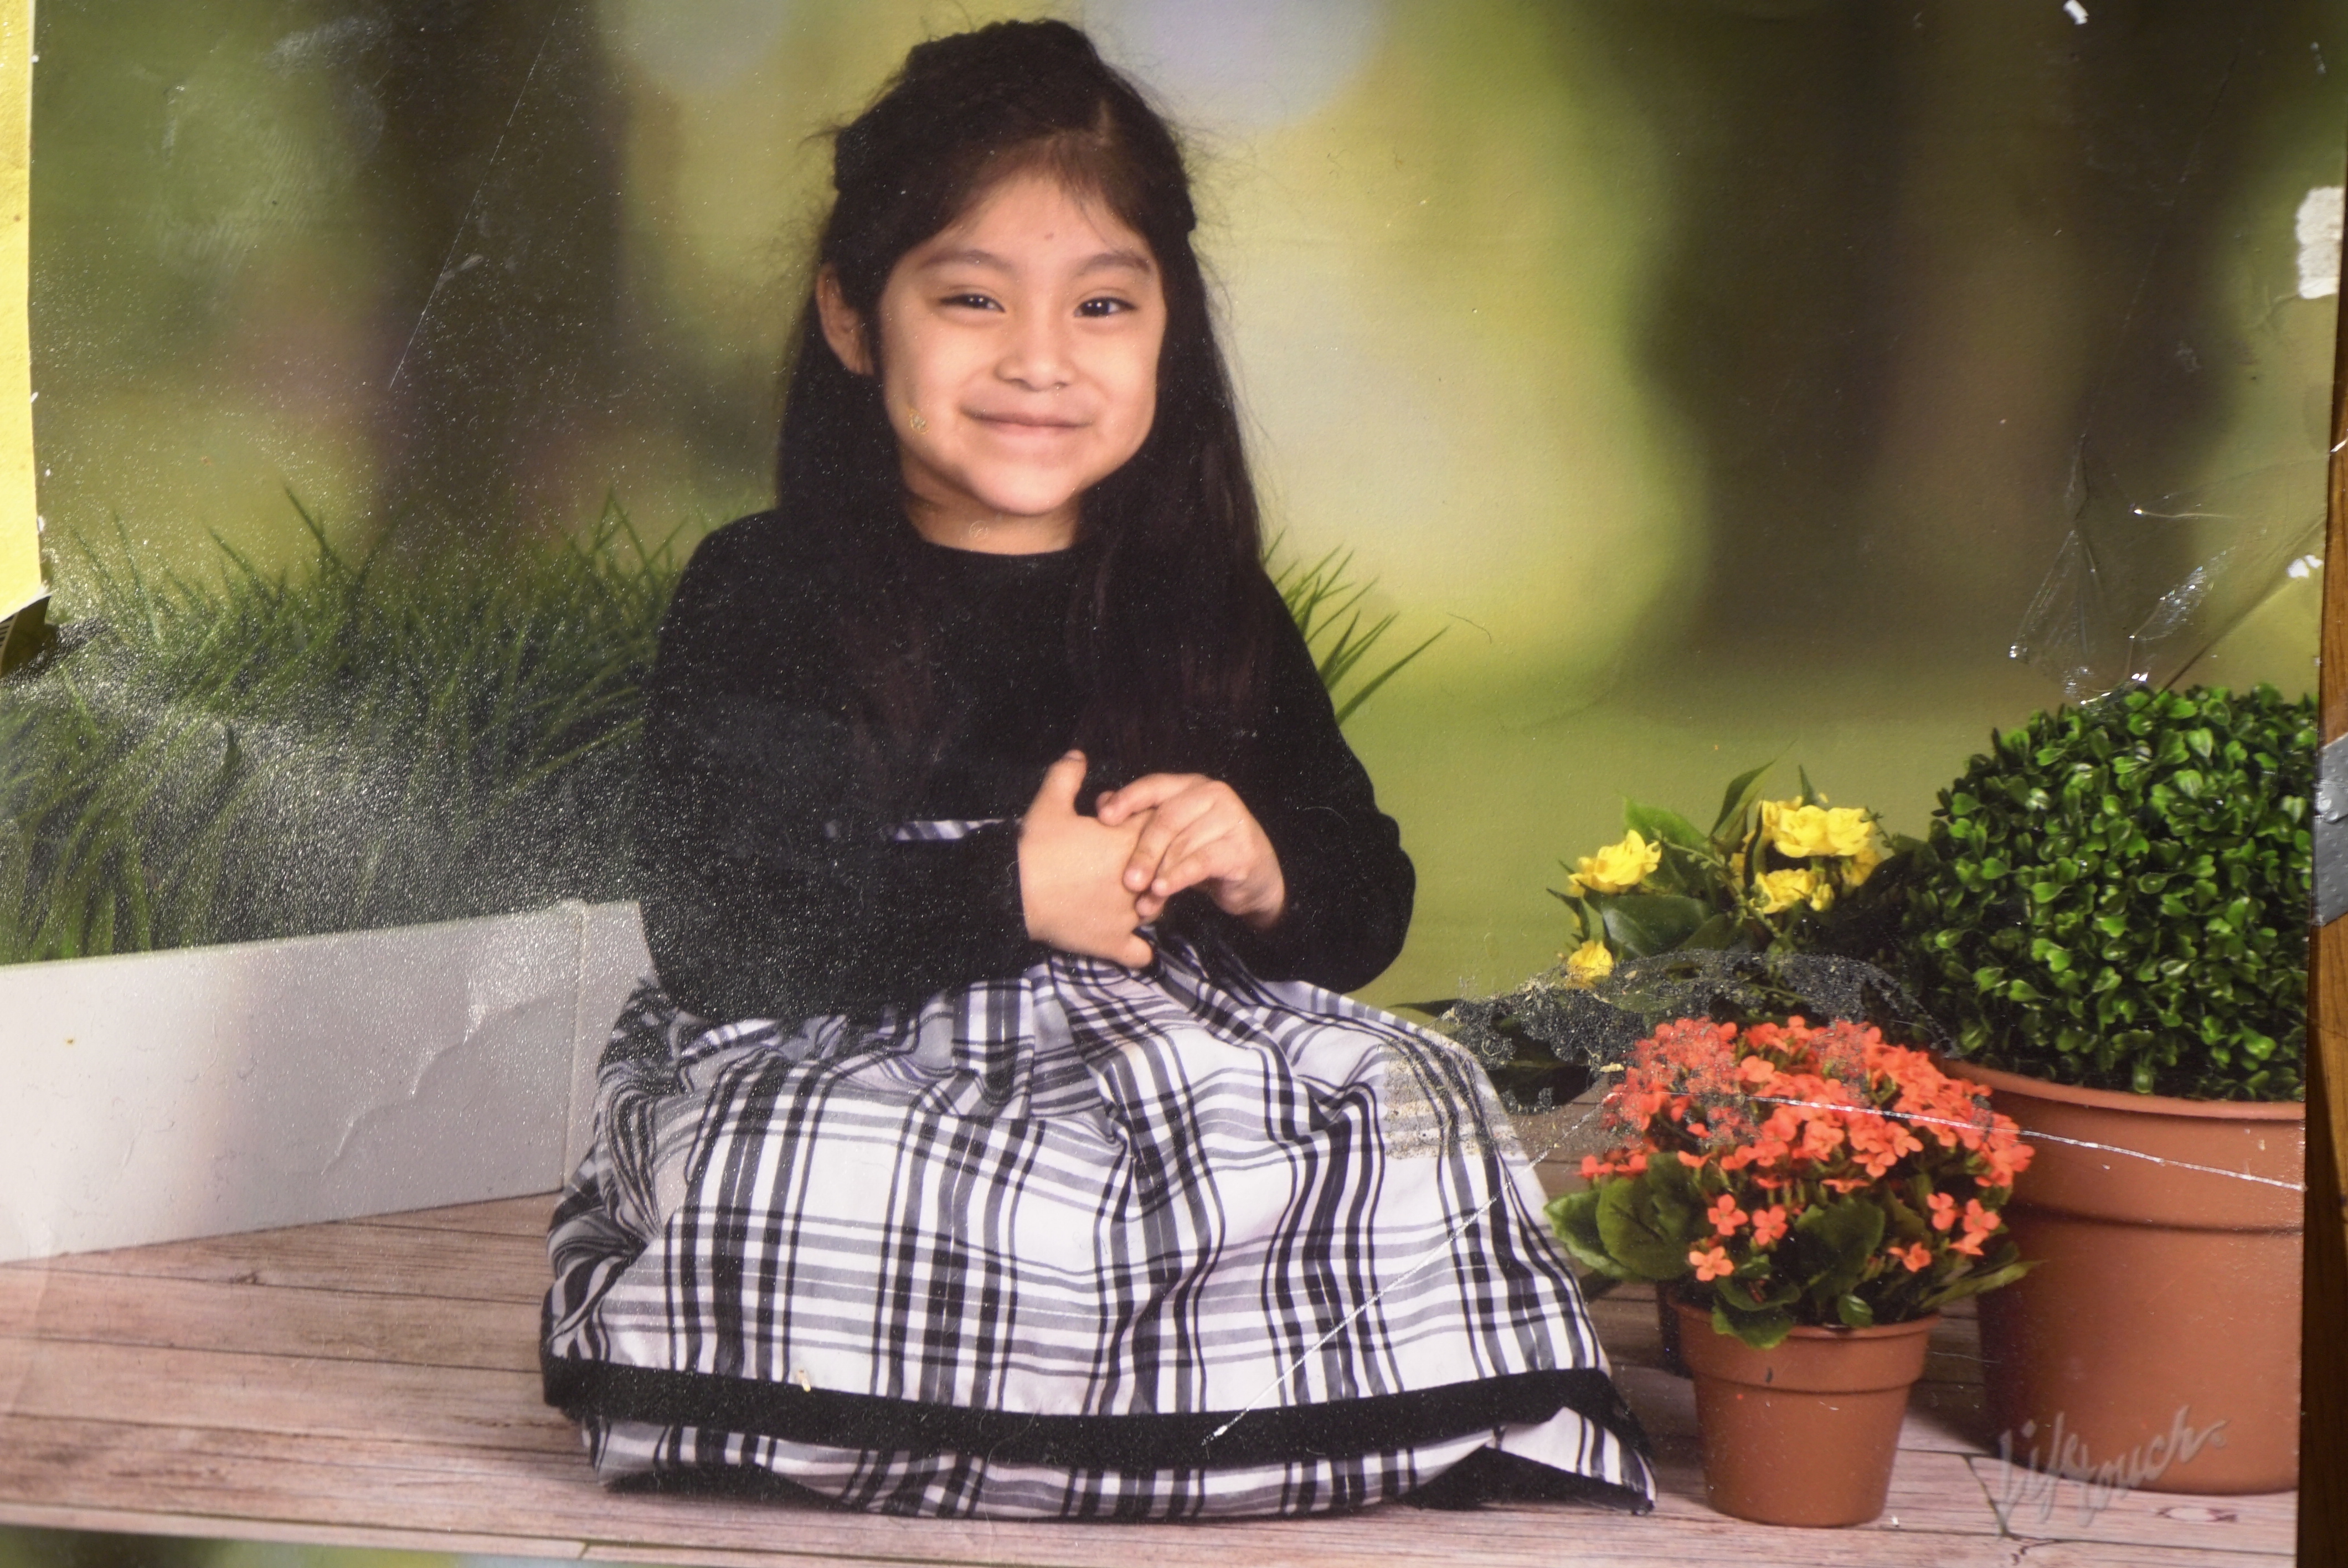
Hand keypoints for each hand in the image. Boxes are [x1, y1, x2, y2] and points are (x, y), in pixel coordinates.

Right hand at [1018, 752, 1153, 966]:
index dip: (1149, 828)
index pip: (1162, 829)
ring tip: (1133, 899)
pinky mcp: (1114, 943)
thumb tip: (1078, 755)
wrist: (1014, 893)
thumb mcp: (1049, 804)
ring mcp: (1128, 914)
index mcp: (1128, 840)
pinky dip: (1139, 950)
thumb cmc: (1034, 848)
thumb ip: (1067, 775)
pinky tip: (1134, 944)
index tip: (1130, 831)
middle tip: (1133, 865)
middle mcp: (1138, 878)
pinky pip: (1140, 953)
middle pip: (1166, 868)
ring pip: (1158, 907)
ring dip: (1150, 903)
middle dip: (1154, 866)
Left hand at [1094, 773, 1285, 929]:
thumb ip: (1140, 816)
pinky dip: (1178, 877)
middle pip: (1166, 819)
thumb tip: (1101, 801)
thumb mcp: (1172, 834)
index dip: (1127, 800)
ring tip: (1142, 899)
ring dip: (1159, 875)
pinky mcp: (1241, 847)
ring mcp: (1231, 818)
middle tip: (1127, 881)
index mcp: (1191, 786)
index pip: (1154, 786)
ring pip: (1182, 845)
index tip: (1103, 819)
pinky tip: (1162, 891)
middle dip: (1143, 851)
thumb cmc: (1205, 851)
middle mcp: (1212, 795)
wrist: (1254, 878)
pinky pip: (1201, 862)